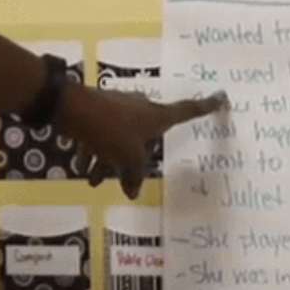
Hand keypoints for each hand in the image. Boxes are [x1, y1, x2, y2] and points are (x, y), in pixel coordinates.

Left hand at [56, 84, 227, 196]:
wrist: (68, 107)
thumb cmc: (108, 130)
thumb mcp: (127, 158)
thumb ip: (133, 176)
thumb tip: (133, 192)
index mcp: (158, 115)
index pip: (188, 111)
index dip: (205, 107)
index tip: (222, 97)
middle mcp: (141, 108)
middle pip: (144, 138)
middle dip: (129, 161)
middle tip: (118, 181)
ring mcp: (117, 108)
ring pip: (118, 138)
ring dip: (105, 160)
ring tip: (91, 179)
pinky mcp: (96, 110)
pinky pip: (100, 133)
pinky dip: (92, 150)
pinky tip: (78, 164)